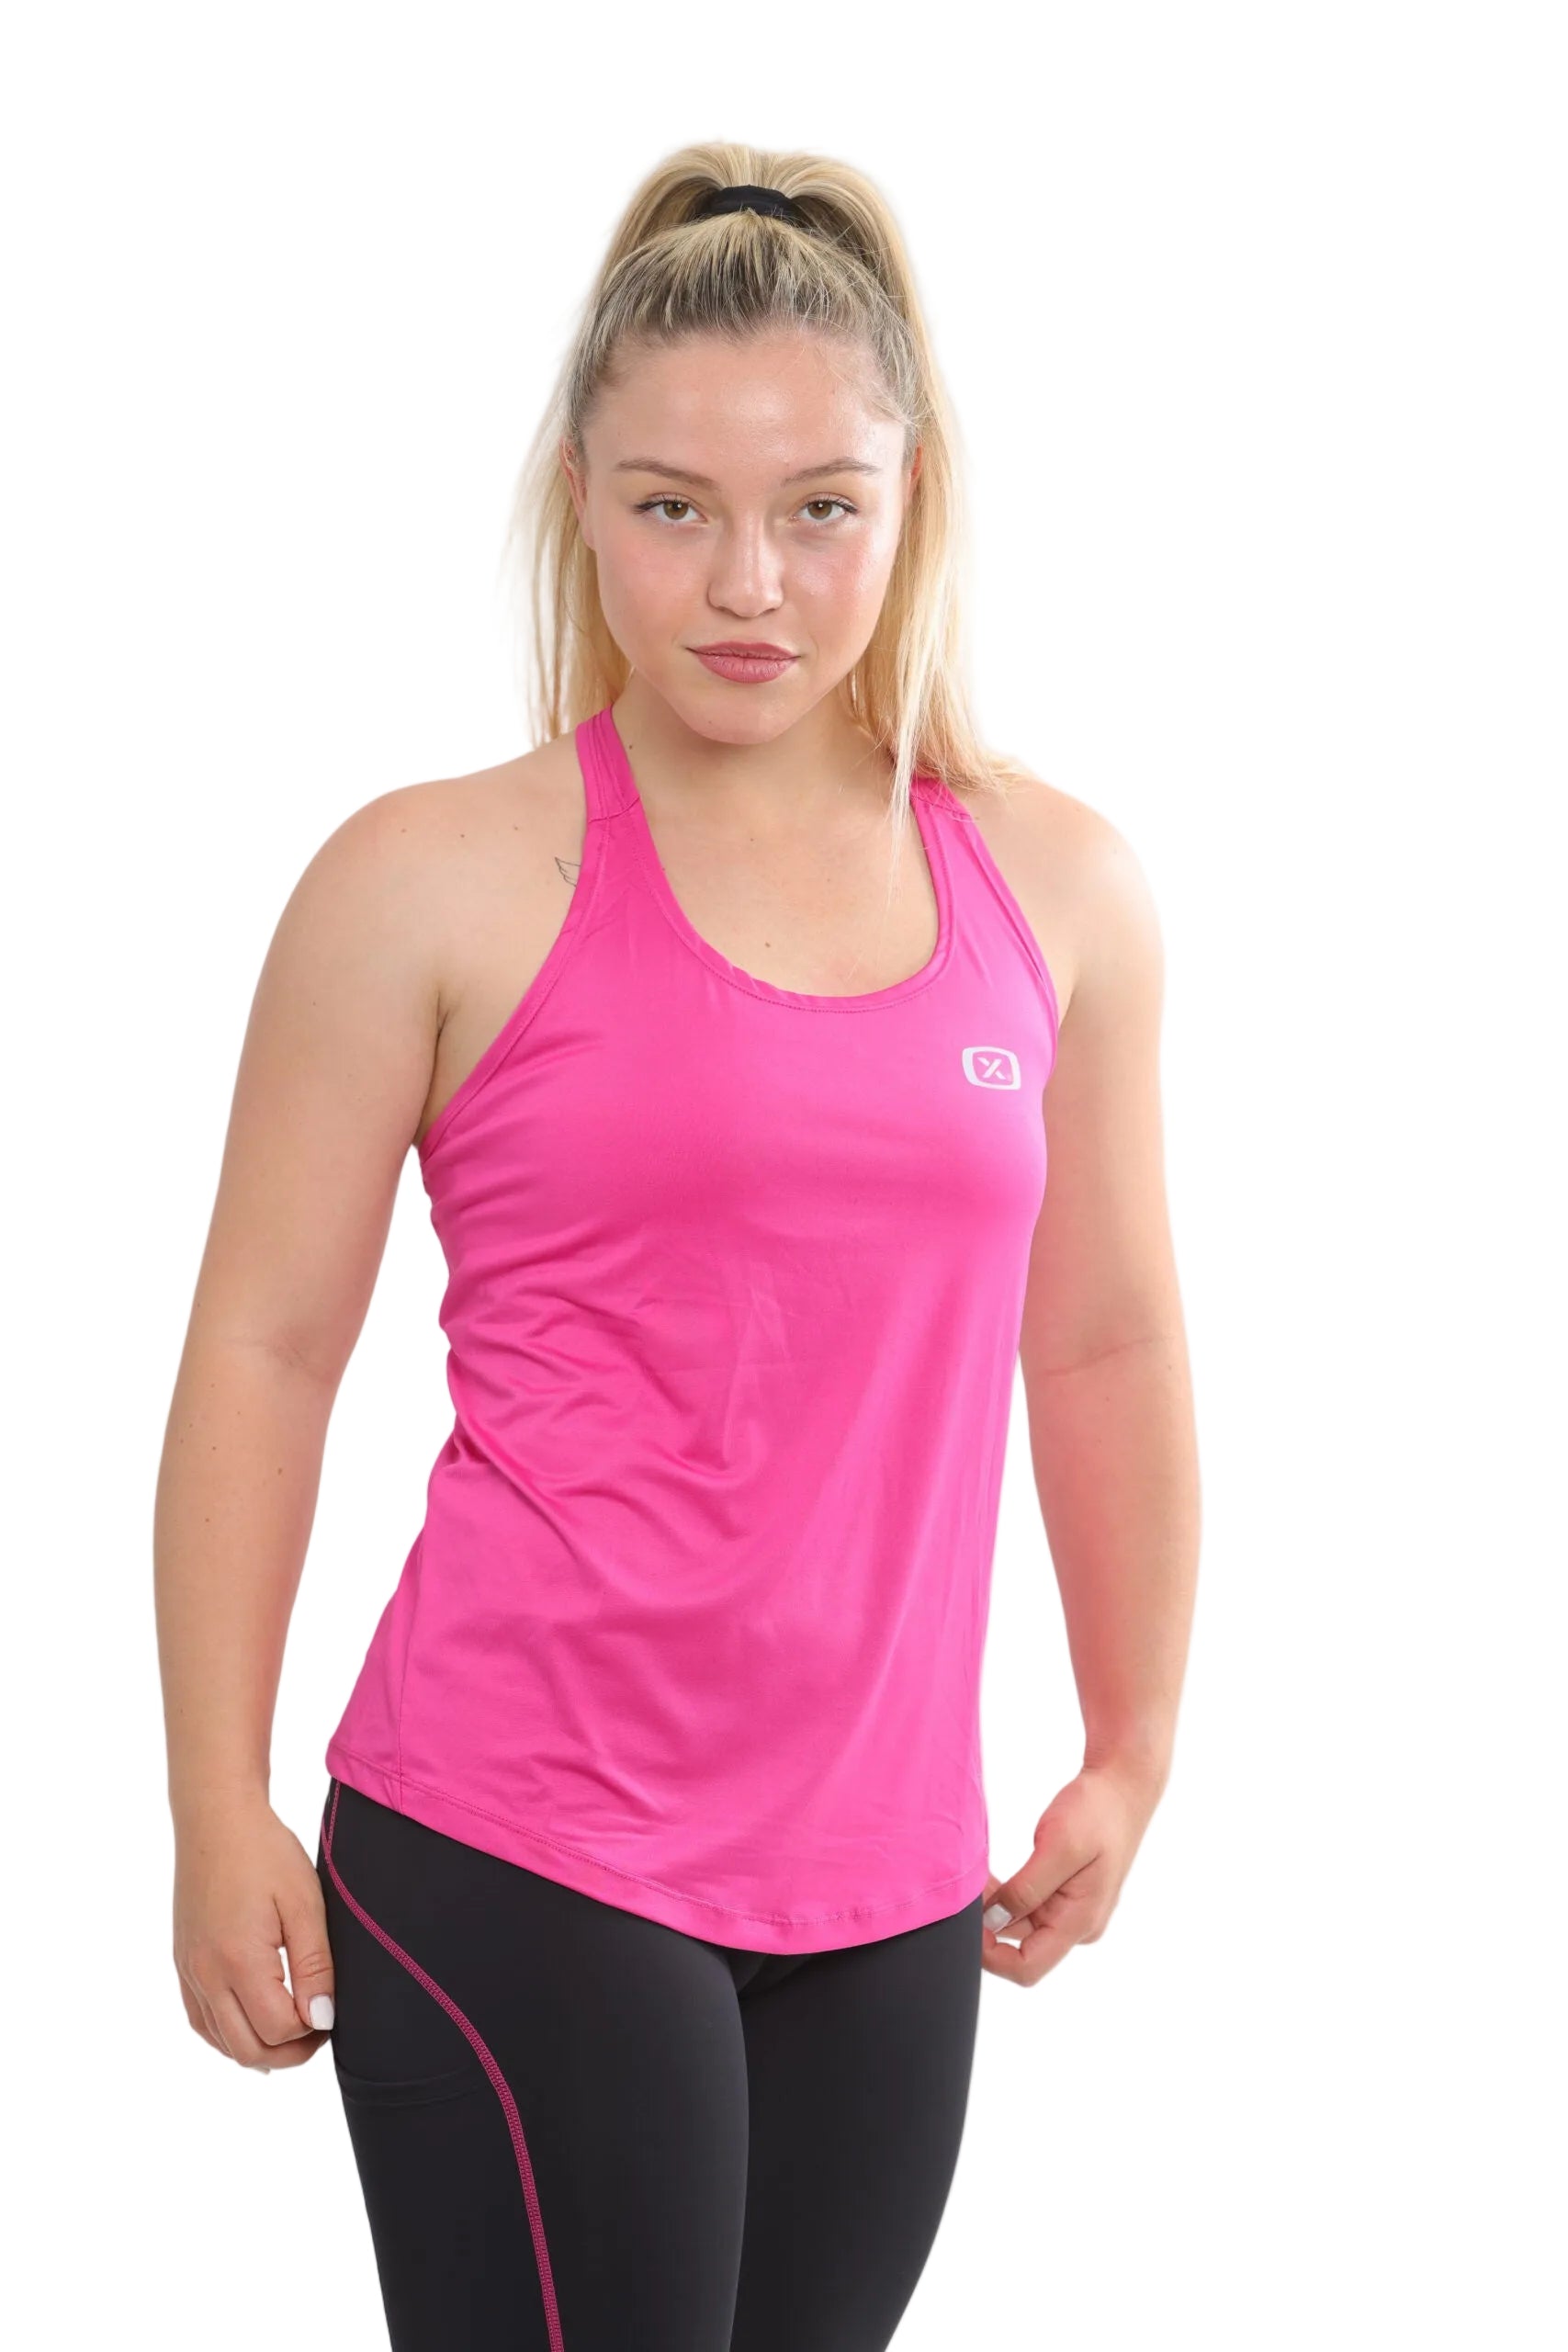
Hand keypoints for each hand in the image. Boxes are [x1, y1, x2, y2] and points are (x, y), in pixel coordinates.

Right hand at [172, 1795, 336, 2071]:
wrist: (216, 1820)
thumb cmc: (265, 1853)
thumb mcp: (304, 1904)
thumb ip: (315, 1966)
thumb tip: (321, 2019)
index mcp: (238, 1961)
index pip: (278, 2029)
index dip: (313, 2030)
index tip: (334, 2009)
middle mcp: (206, 1975)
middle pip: (248, 2050)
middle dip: (290, 2052)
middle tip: (321, 2029)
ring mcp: (190, 1973)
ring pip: (222, 2043)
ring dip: (261, 2047)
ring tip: (296, 2026)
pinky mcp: (183, 1965)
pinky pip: (202, 2022)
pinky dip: (230, 2034)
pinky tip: (255, 2022)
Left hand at [980, 1759, 1163, 1985]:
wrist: (1121, 1787)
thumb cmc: (1096, 1811)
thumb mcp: (1059, 1846)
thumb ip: (1027, 1888)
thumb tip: (994, 1921)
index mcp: (1080, 1921)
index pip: (1027, 1967)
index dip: (991, 1955)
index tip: (967, 1923)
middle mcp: (1076, 1925)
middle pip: (1019, 1947)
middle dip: (986, 1925)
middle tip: (965, 1891)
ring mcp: (1071, 1911)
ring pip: (1018, 1925)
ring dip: (992, 1908)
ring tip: (974, 1878)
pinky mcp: (1064, 1895)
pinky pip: (1025, 1906)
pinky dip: (1003, 1896)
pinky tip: (987, 1877)